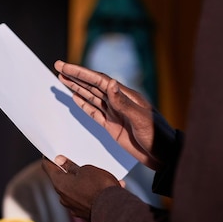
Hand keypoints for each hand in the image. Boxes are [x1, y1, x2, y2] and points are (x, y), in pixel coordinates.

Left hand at [41, 155, 121, 221]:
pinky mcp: (84, 214)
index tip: (51, 152)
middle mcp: (63, 197)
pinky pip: (86, 200)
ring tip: (99, 176)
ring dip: (83, 183)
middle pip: (61, 180)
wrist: (115, 211)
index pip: (47, 167)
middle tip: (77, 162)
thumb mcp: (86, 169)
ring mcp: (73, 207)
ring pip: (75, 190)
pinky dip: (92, 194)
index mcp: (59, 184)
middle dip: (69, 171)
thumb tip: (59, 161)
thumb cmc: (100, 187)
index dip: (49, 158)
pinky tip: (106, 188)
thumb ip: (71, 166)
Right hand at [54, 60, 174, 170]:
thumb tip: (110, 84)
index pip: (99, 81)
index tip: (66, 66)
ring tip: (62, 78)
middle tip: (58, 66)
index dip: (81, 73)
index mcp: (125, 96)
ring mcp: (114, 114)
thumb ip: (123, 103)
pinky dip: (83, 104)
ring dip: (76, 87)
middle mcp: (118, 102)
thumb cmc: (157, 136)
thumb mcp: (140, 118)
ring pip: (91, 97)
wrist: (163, 155)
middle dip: (75, 76)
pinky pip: (94, 112)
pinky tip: (75, 97)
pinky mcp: (111, 126)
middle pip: (92, 86)